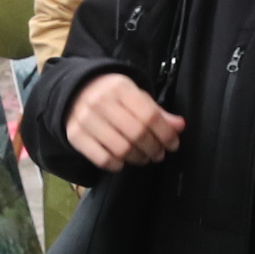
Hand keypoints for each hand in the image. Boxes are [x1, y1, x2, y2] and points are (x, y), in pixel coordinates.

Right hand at [65, 73, 184, 169]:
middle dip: (153, 148)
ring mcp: (85, 119)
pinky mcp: (75, 135)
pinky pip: (101, 159)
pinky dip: (116, 165)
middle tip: (158, 154)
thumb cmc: (113, 95)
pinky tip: (122, 162)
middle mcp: (100, 102)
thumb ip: (157, 112)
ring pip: (121, 149)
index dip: (166, 134)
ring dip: (138, 158)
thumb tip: (179, 126)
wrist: (76, 91)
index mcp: (120, 88)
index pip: (149, 115)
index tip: (172, 144)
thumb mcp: (135, 96)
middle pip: (137, 134)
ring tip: (143, 158)